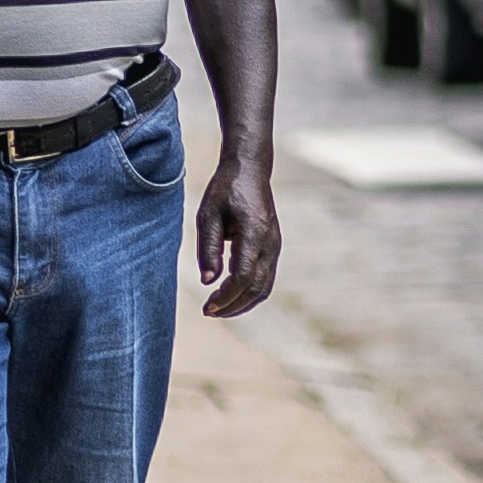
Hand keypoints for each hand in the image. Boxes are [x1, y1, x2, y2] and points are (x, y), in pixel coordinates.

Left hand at [196, 151, 279, 317]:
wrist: (249, 171)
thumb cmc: (225, 190)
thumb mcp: (208, 215)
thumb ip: (208, 248)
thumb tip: (207, 281)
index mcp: (255, 234)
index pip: (244, 276)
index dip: (226, 296)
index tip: (207, 307)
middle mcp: (270, 243)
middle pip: (256, 288)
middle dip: (232, 305)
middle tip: (208, 311)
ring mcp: (275, 247)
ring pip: (264, 288)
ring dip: (242, 303)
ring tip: (217, 308)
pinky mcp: (273, 249)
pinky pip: (266, 279)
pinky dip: (249, 294)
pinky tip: (229, 296)